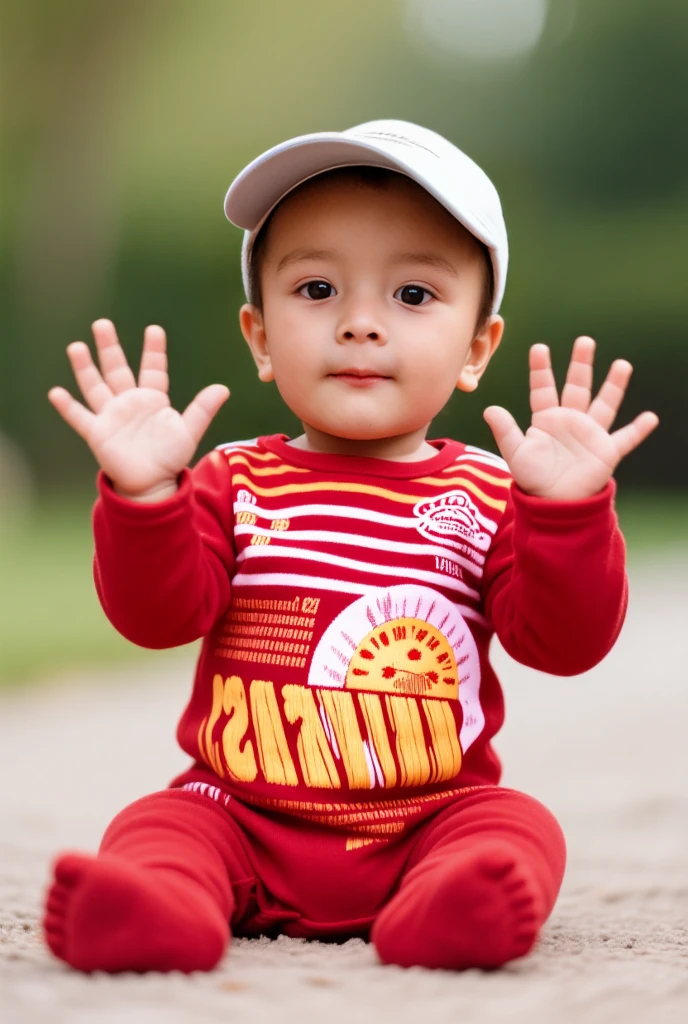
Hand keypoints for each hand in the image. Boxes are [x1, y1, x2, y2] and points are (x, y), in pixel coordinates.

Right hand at [48, 319, 229, 500]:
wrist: (153, 484)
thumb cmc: (170, 457)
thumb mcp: (189, 431)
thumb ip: (203, 409)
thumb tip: (223, 388)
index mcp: (153, 399)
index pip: (152, 369)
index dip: (154, 350)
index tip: (154, 329)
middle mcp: (129, 402)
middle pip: (117, 369)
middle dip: (110, 347)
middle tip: (102, 323)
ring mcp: (111, 415)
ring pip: (95, 386)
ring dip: (85, 368)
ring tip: (76, 347)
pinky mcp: (98, 433)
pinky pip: (80, 417)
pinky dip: (68, 406)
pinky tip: (55, 392)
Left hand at [482, 336, 658, 500]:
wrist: (553, 503)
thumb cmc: (532, 477)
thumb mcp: (515, 453)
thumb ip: (505, 431)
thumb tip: (489, 409)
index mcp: (546, 419)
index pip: (543, 388)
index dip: (541, 369)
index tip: (539, 348)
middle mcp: (570, 420)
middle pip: (577, 387)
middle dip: (581, 365)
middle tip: (584, 341)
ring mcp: (590, 434)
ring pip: (604, 404)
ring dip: (614, 386)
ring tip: (622, 364)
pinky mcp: (605, 452)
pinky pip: (625, 438)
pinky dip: (638, 430)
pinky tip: (650, 417)